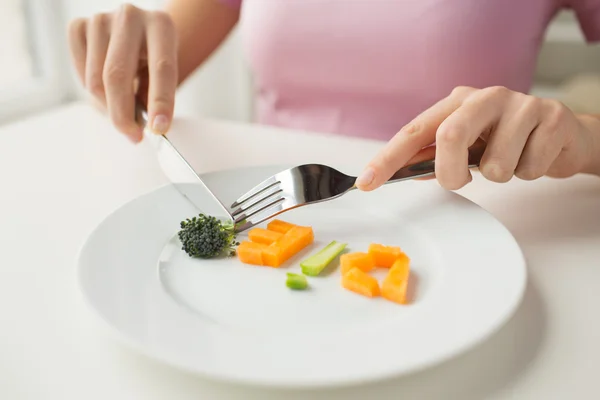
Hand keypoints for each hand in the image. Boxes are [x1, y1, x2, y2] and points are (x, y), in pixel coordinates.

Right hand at [68, 4, 177, 142]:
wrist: (140, 35)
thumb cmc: (154, 58)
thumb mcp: (165, 75)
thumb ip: (155, 97)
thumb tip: (145, 128)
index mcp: (161, 25)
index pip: (161, 68)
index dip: (160, 102)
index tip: (159, 129)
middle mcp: (130, 16)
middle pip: (116, 76)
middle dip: (123, 115)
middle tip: (133, 136)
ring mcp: (100, 19)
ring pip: (94, 80)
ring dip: (108, 107)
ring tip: (124, 110)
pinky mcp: (79, 26)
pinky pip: (80, 74)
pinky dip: (92, 92)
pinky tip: (107, 90)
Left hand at [356, 86, 596, 190]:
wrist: (562, 135)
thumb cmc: (506, 141)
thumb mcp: (468, 146)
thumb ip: (436, 157)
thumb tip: (403, 172)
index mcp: (456, 102)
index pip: (414, 131)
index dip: (388, 158)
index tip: (366, 182)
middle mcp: (485, 96)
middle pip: (450, 136)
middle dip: (449, 172)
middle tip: (459, 182)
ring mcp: (520, 104)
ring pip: (495, 164)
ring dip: (501, 176)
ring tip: (511, 161)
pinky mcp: (551, 118)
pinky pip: (528, 169)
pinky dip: (528, 175)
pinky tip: (533, 157)